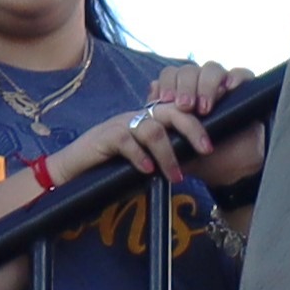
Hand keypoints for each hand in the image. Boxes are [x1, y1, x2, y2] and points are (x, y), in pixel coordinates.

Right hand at [64, 100, 216, 186]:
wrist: (73, 170)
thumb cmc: (111, 168)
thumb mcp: (144, 161)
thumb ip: (164, 158)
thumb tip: (193, 168)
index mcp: (150, 120)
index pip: (179, 111)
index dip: (198, 120)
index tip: (216, 139)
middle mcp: (138, 117)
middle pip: (172, 111)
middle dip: (193, 128)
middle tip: (208, 150)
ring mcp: (121, 124)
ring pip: (152, 129)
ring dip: (168, 154)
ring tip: (176, 178)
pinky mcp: (105, 137)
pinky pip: (126, 140)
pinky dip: (139, 156)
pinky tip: (147, 171)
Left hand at [148, 61, 266, 188]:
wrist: (235, 172)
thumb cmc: (205, 159)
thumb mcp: (177, 147)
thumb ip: (162, 128)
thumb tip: (148, 101)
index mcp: (183, 95)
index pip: (171, 75)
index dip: (167, 83)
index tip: (165, 101)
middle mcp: (201, 87)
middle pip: (189, 70)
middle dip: (185, 86)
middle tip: (184, 107)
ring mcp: (223, 88)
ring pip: (212, 69)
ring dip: (206, 85)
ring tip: (204, 108)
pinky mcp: (244, 92)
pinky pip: (241, 74)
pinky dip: (236, 77)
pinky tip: (230, 88)